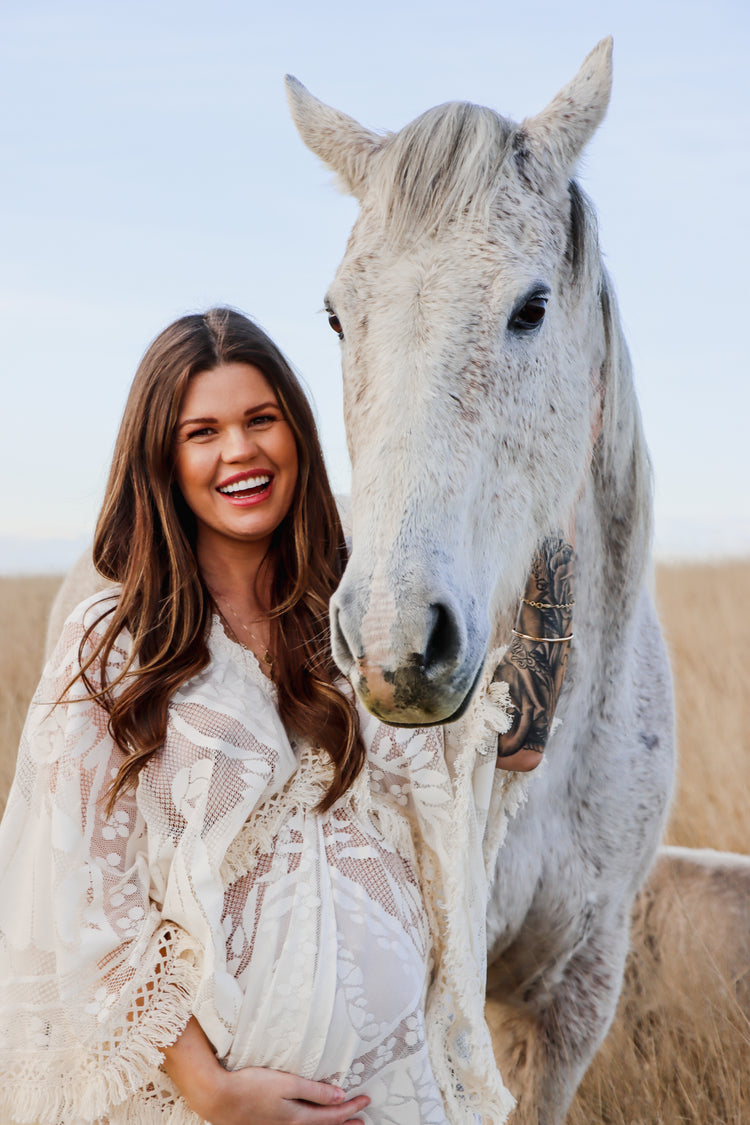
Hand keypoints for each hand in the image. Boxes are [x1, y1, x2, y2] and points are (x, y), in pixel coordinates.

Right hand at [163, 1018, 369, 1124]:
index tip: (366, 1100)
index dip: (351, 1108)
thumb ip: (314, 1091)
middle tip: (362, 1120)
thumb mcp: (287, 1083)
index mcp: (298, 1119)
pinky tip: (311, 1122)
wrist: (218, 1098)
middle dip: (345, 1123)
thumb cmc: (252, 1086)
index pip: (332, 1115)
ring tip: (345, 1124)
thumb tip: (341, 1097)